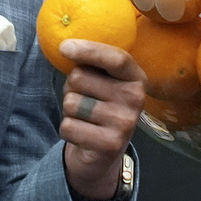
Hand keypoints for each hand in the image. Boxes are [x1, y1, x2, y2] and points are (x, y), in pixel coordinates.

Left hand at [57, 39, 145, 199]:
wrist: (104, 153)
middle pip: (80, 77)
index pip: (116, 59)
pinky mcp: (110, 145)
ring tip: (83, 118)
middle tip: (83, 99)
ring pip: (71, 102)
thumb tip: (66, 46)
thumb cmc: (98, 106)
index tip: (64, 47)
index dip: (89, 50)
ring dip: (68, 110)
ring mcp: (125, 123)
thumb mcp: (103, 82)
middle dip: (71, 87)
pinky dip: (67, 131)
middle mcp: (136, 99)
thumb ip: (92, 64)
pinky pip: (68, 126)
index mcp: (136, 78)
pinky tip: (82, 135)